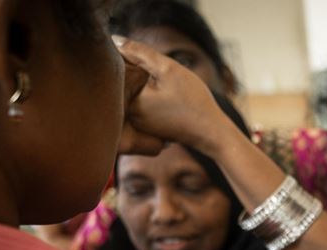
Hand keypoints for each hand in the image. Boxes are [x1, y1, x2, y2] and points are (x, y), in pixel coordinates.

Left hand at [113, 36, 229, 155]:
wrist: (212, 133)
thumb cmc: (194, 101)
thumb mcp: (169, 69)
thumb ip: (141, 52)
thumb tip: (114, 39)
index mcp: (130, 100)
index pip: (121, 68)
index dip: (140, 61)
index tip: (164, 76)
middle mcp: (129, 115)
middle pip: (128, 81)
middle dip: (144, 73)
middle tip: (171, 88)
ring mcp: (137, 124)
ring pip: (137, 92)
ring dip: (149, 85)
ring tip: (173, 96)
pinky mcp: (147, 129)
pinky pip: (145, 105)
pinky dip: (154, 98)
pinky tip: (173, 105)